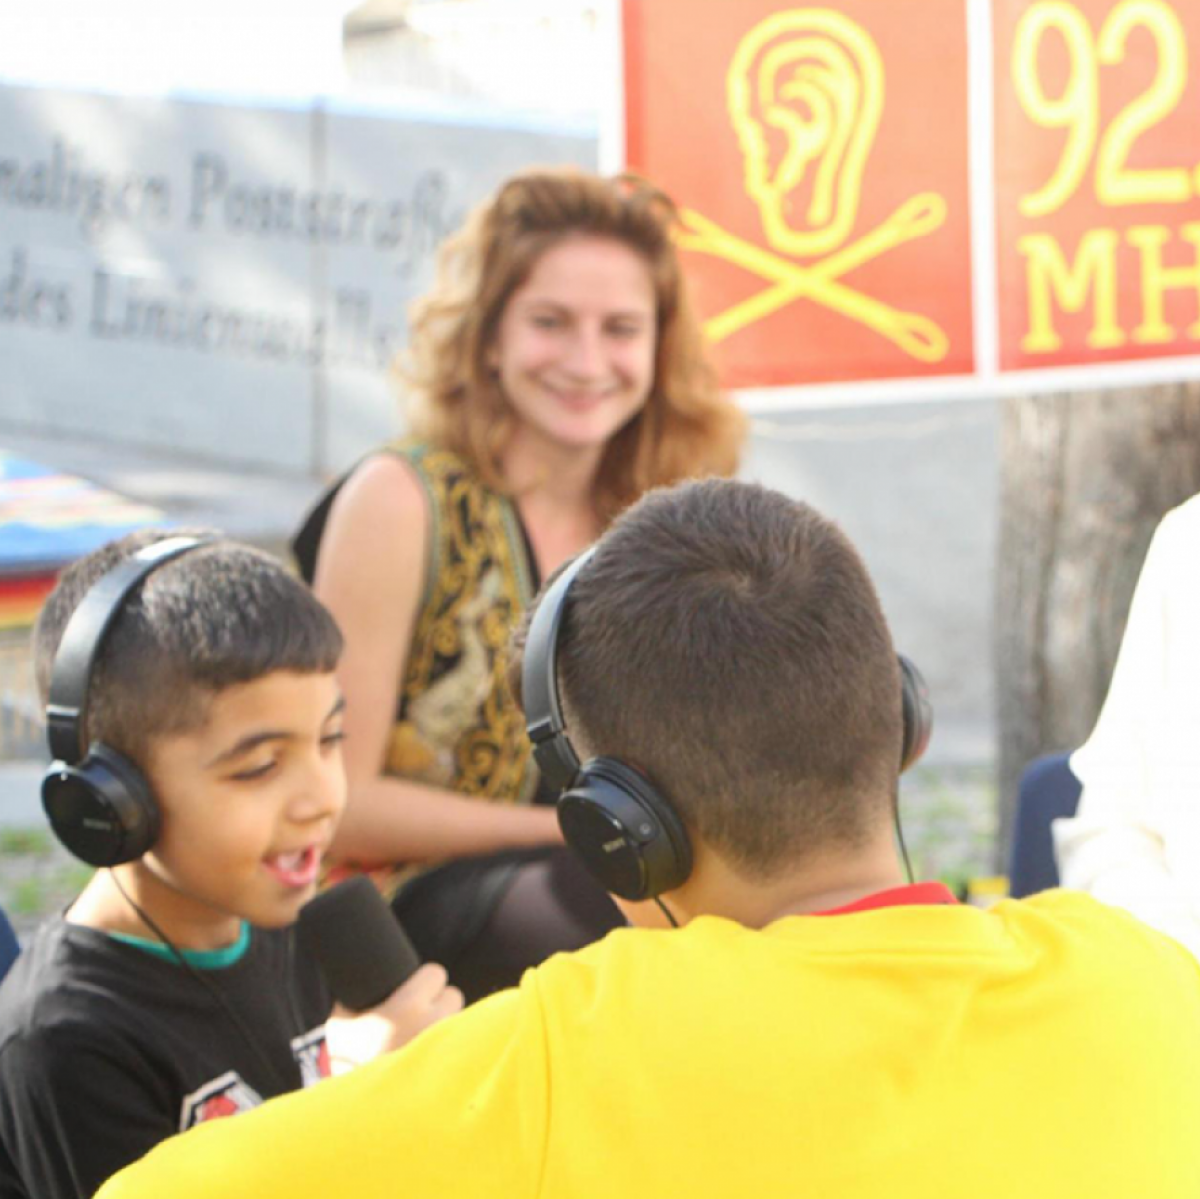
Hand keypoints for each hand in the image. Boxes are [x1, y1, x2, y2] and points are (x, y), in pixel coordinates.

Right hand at [324, 963, 463, 1073]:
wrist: (360, 1115)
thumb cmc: (349, 1063)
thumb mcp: (341, 1024)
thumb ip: (354, 994)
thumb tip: (363, 970)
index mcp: (406, 1009)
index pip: (436, 973)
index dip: (426, 979)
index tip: (416, 987)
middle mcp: (432, 1026)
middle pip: (452, 995)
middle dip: (438, 1001)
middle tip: (419, 1012)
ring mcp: (446, 1050)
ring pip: (460, 1020)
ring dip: (446, 1023)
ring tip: (423, 1035)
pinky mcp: (454, 1071)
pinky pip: (461, 1046)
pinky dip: (451, 1047)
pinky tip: (433, 1057)